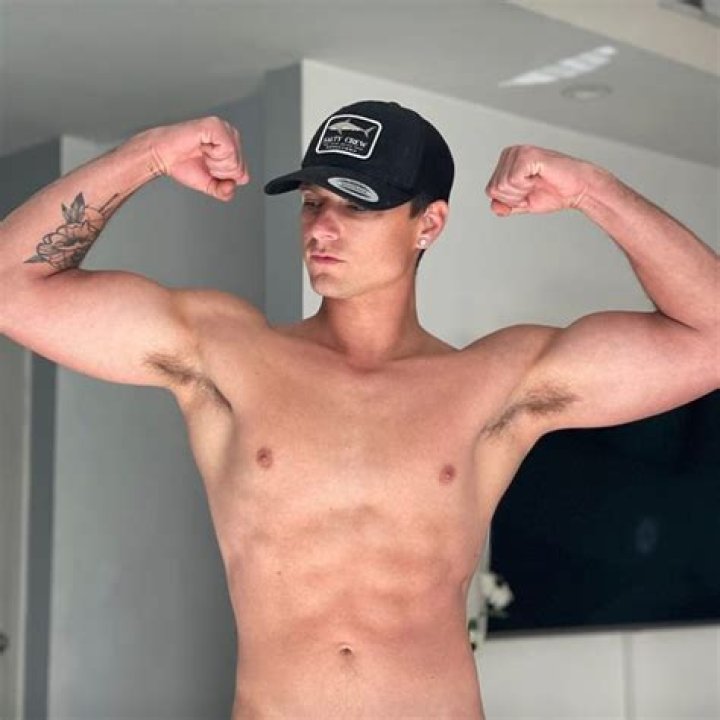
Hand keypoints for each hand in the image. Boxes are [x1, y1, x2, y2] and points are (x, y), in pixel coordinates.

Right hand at [135, 116, 249, 201]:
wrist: (163, 156)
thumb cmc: (183, 164)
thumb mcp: (210, 184)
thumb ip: (225, 191)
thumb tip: (232, 186)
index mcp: (232, 147)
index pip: (243, 174)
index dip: (223, 178)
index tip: (208, 168)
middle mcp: (230, 135)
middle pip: (239, 168)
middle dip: (218, 171)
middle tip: (203, 160)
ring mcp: (223, 128)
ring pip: (234, 160)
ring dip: (214, 163)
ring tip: (201, 153)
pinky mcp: (215, 125)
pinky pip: (227, 150)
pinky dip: (213, 155)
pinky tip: (202, 147)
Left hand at [485, 145, 597, 216]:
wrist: (577, 189)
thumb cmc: (555, 191)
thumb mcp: (523, 203)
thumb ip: (506, 205)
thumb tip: (495, 207)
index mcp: (506, 162)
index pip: (491, 190)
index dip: (510, 199)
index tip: (528, 192)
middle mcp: (510, 153)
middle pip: (494, 189)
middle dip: (515, 197)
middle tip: (534, 188)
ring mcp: (518, 152)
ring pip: (502, 185)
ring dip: (522, 192)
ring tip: (536, 182)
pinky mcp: (527, 154)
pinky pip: (513, 180)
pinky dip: (527, 185)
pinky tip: (539, 177)